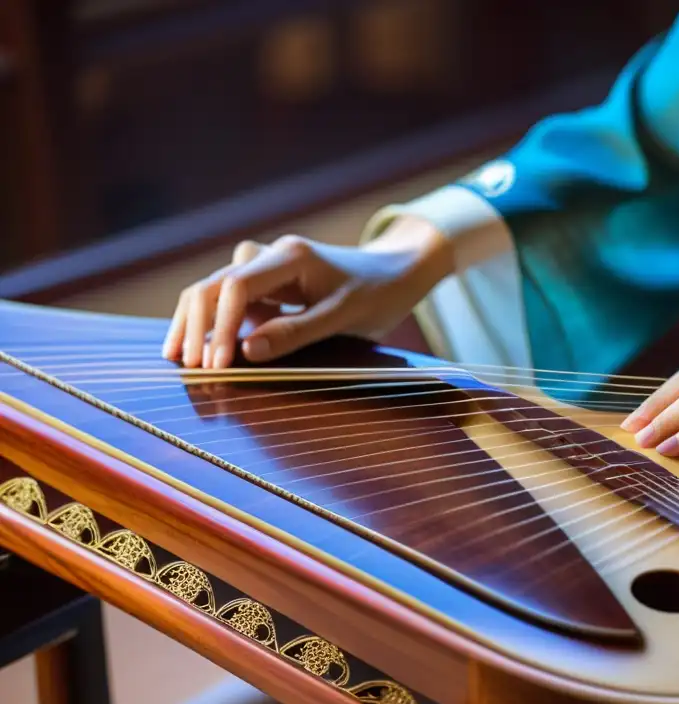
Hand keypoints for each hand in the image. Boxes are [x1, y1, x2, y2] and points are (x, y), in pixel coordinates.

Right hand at [161, 217, 450, 367]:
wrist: (396, 273)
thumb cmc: (377, 294)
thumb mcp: (344, 317)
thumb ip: (297, 332)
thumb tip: (246, 351)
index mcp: (291, 257)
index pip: (237, 285)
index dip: (221, 326)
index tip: (216, 365)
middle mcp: (271, 255)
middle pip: (214, 284)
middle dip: (196, 325)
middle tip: (188, 368)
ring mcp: (266, 268)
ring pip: (213, 289)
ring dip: (195, 321)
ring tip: (177, 358)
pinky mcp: (266, 284)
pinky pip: (228, 300)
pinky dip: (211, 322)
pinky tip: (197, 348)